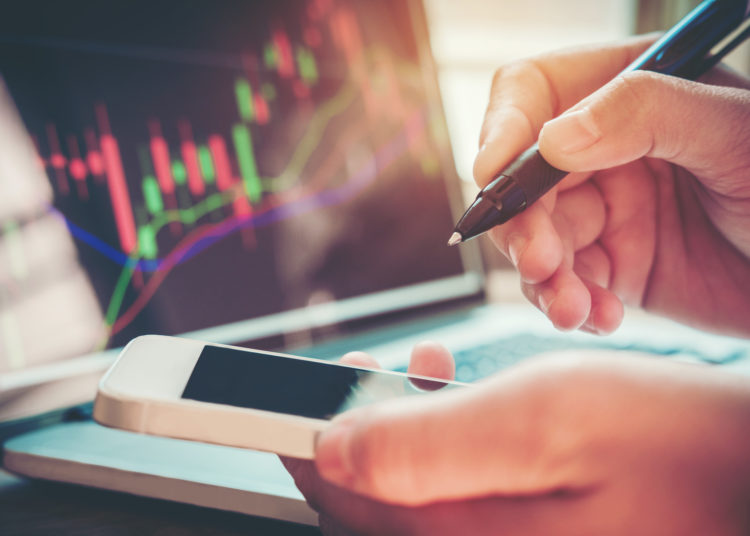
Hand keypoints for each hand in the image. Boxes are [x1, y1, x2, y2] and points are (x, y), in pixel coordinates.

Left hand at [298, 345, 749, 534]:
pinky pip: (465, 505)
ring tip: (423, 372)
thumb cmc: (680, 446)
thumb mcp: (546, 421)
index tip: (280, 410)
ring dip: (407, 435)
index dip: (306, 452)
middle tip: (363, 376)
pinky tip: (468, 404)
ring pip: (423, 504)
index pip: (353, 509)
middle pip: (383, 513)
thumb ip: (427, 444)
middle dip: (360, 437)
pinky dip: (451, 451)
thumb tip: (335, 451)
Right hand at [473, 36, 749, 335]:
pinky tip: (600, 315)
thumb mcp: (737, 136)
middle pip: (521, 178)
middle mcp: (605, 149)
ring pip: (534, 239)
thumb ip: (647, 115)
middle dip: (523, 225)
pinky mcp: (613, 264)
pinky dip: (570, 305)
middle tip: (543, 262)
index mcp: (629, 93)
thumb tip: (554, 137)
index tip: (496, 175)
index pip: (534, 93)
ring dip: (542, 278)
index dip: (503, 128)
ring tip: (574, 307)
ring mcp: (605, 210)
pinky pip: (564, 284)